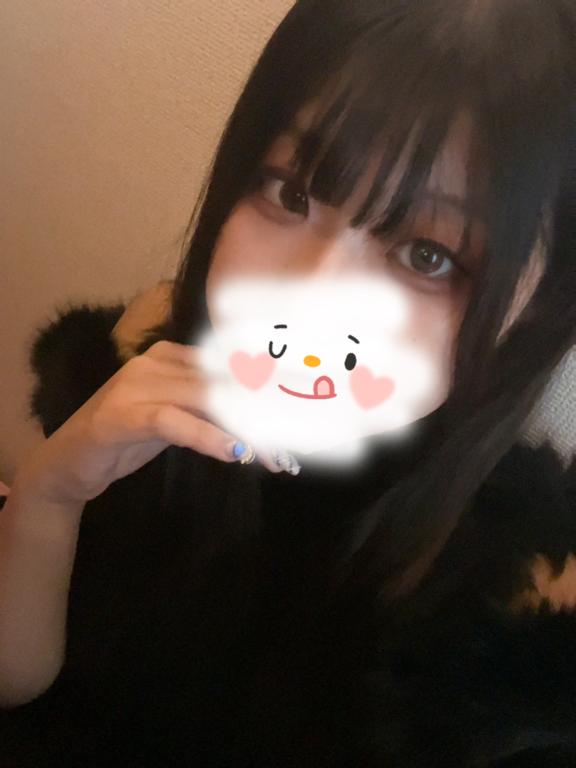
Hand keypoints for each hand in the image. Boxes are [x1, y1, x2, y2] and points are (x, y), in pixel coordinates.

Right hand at [15, 340, 281, 505]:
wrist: (70, 463)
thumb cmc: (127, 440)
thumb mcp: (177, 419)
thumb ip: (211, 411)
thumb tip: (266, 418)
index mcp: (171, 356)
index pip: (230, 365)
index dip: (270, 383)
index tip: (307, 403)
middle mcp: (157, 362)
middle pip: (225, 382)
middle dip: (267, 412)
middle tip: (301, 439)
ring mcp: (137, 385)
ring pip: (207, 400)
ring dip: (247, 430)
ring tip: (278, 458)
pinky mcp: (122, 415)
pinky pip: (174, 421)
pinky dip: (207, 436)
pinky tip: (234, 451)